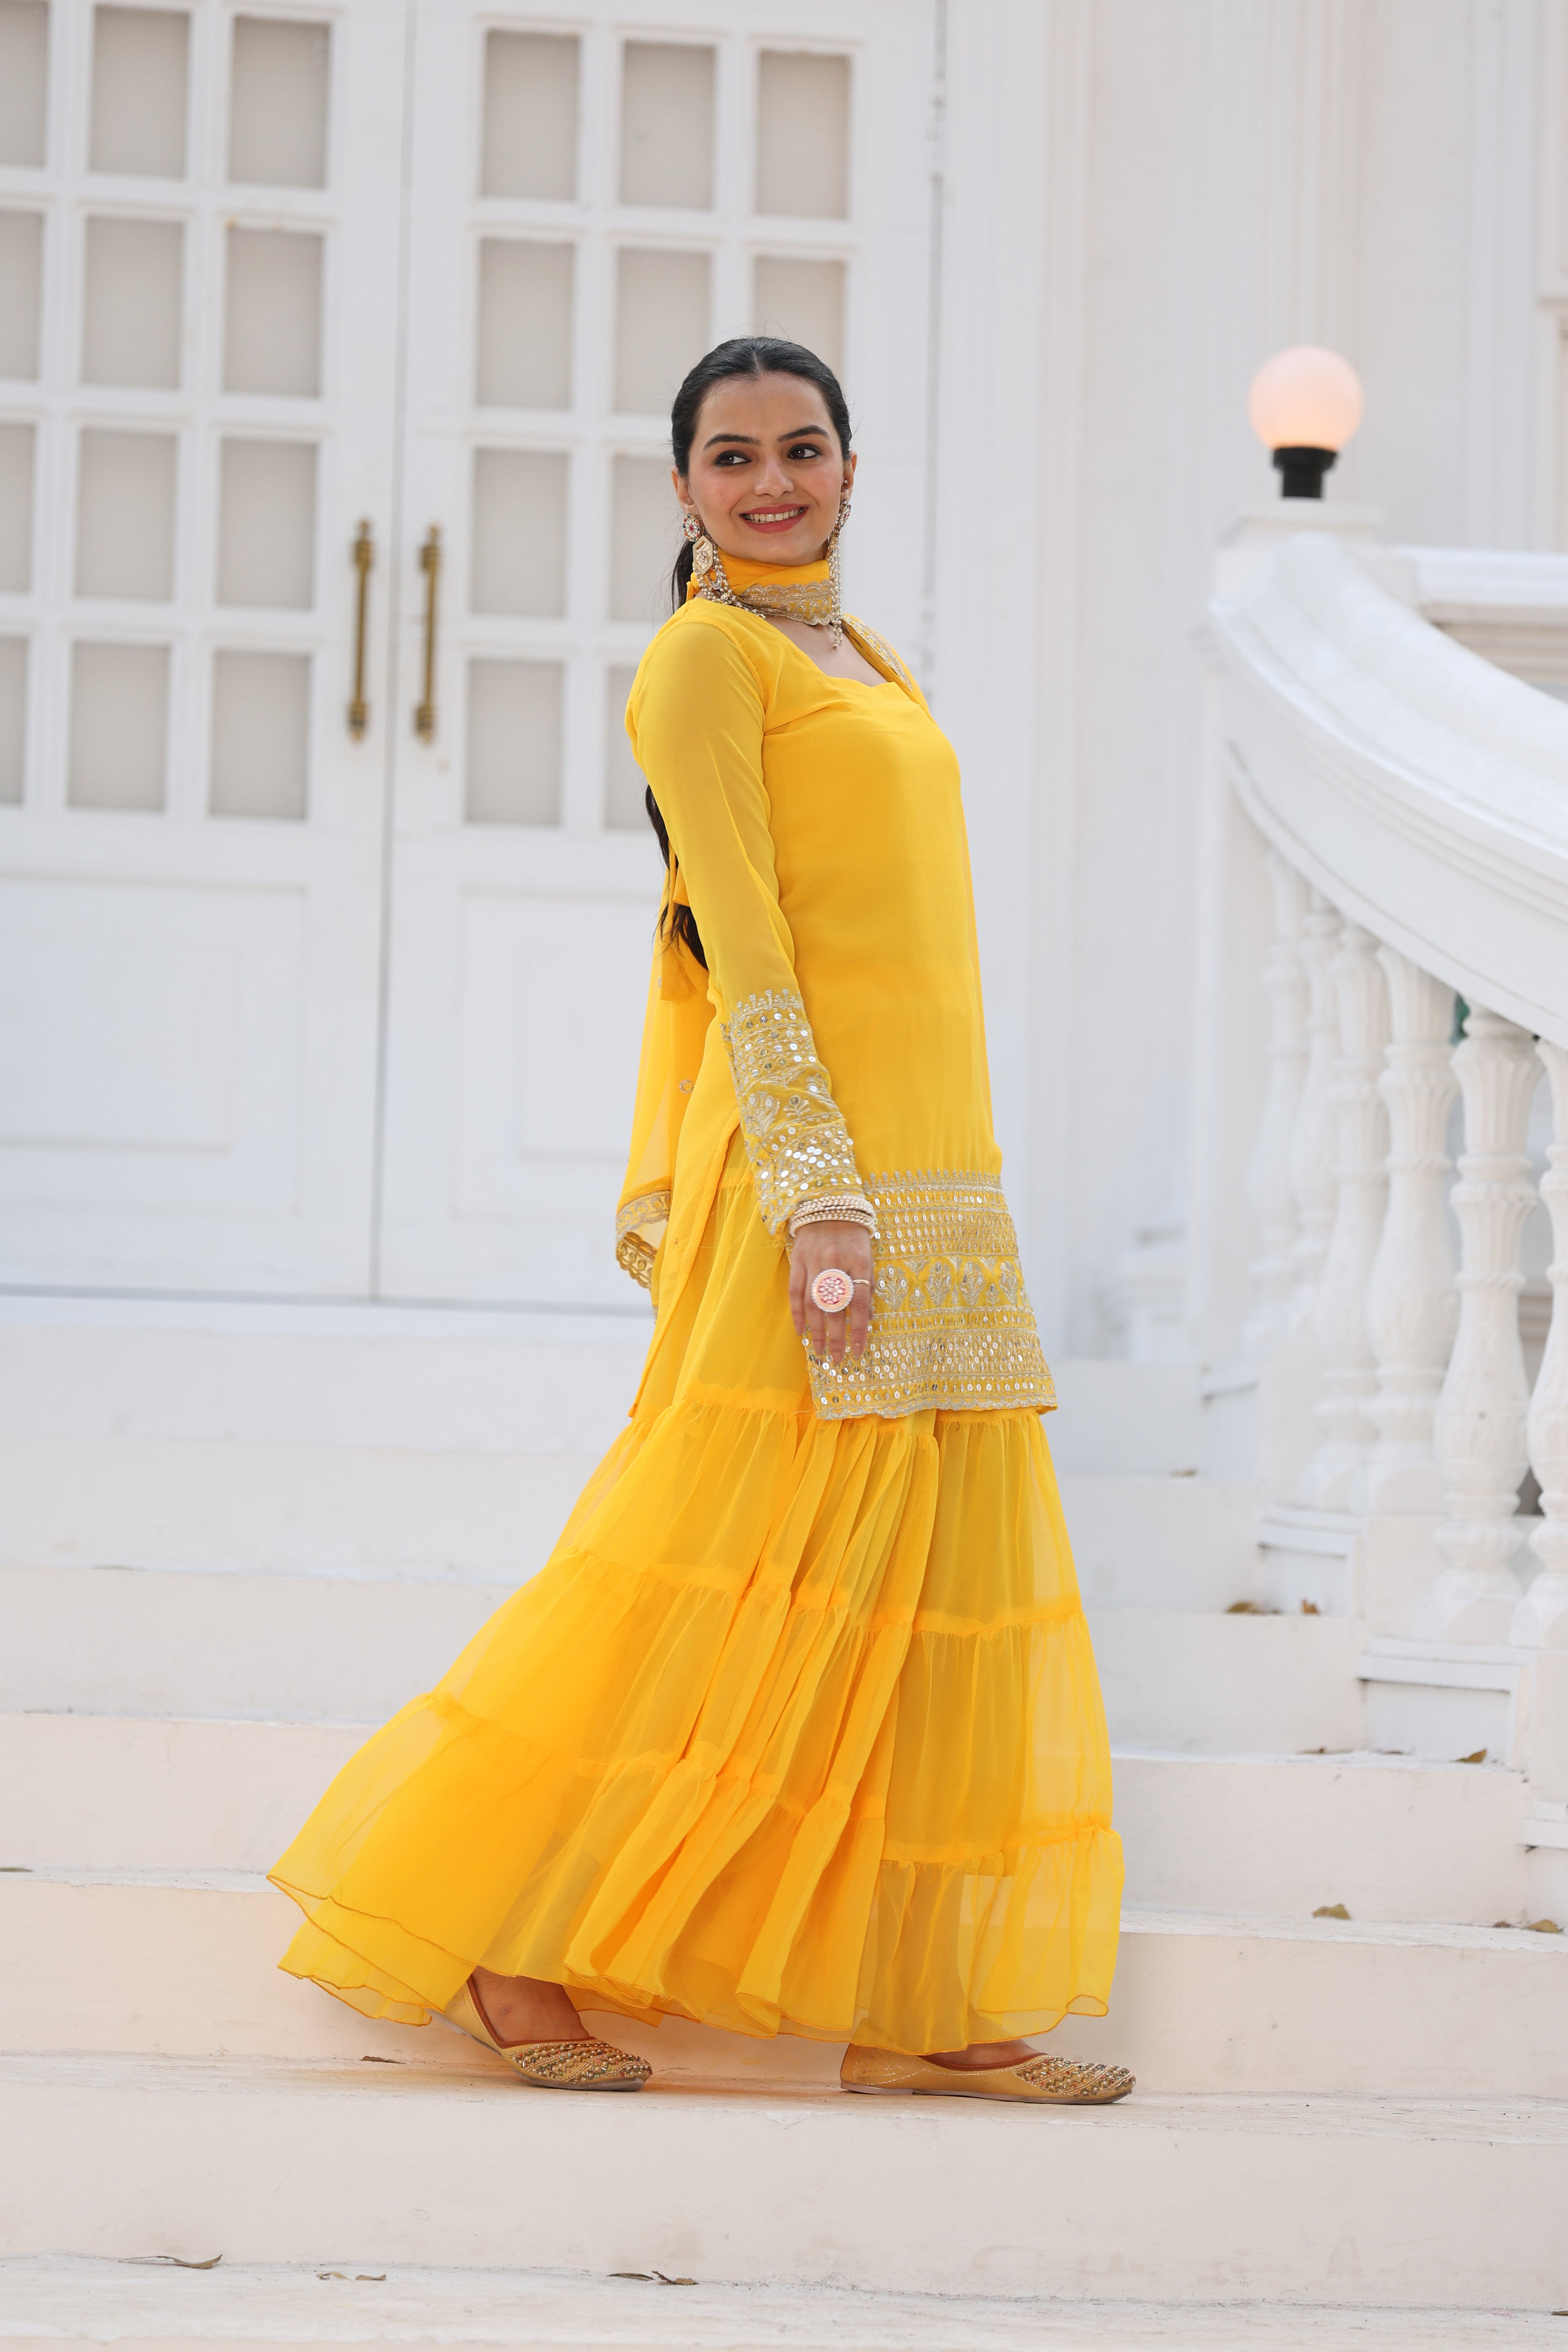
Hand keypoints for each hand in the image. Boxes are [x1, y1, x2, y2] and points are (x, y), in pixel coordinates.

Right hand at [789, 1219, 873, 1366]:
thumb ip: (866, 1286)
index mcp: (859, 1261)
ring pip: (814, 1303)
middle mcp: (835, 1263)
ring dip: (816, 1330)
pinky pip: (795, 1292)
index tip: (858, 1350)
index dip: (859, 1330)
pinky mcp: (797, 1261)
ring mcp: (814, 1262)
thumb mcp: (868, 1256)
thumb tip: (865, 1320)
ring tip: (820, 1351)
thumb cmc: (853, 1235)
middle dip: (837, 1337)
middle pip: (835, 1308)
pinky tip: (801, 1331)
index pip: (859, 1303)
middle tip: (838, 1359)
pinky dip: (797, 1313)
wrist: (828, 1205)